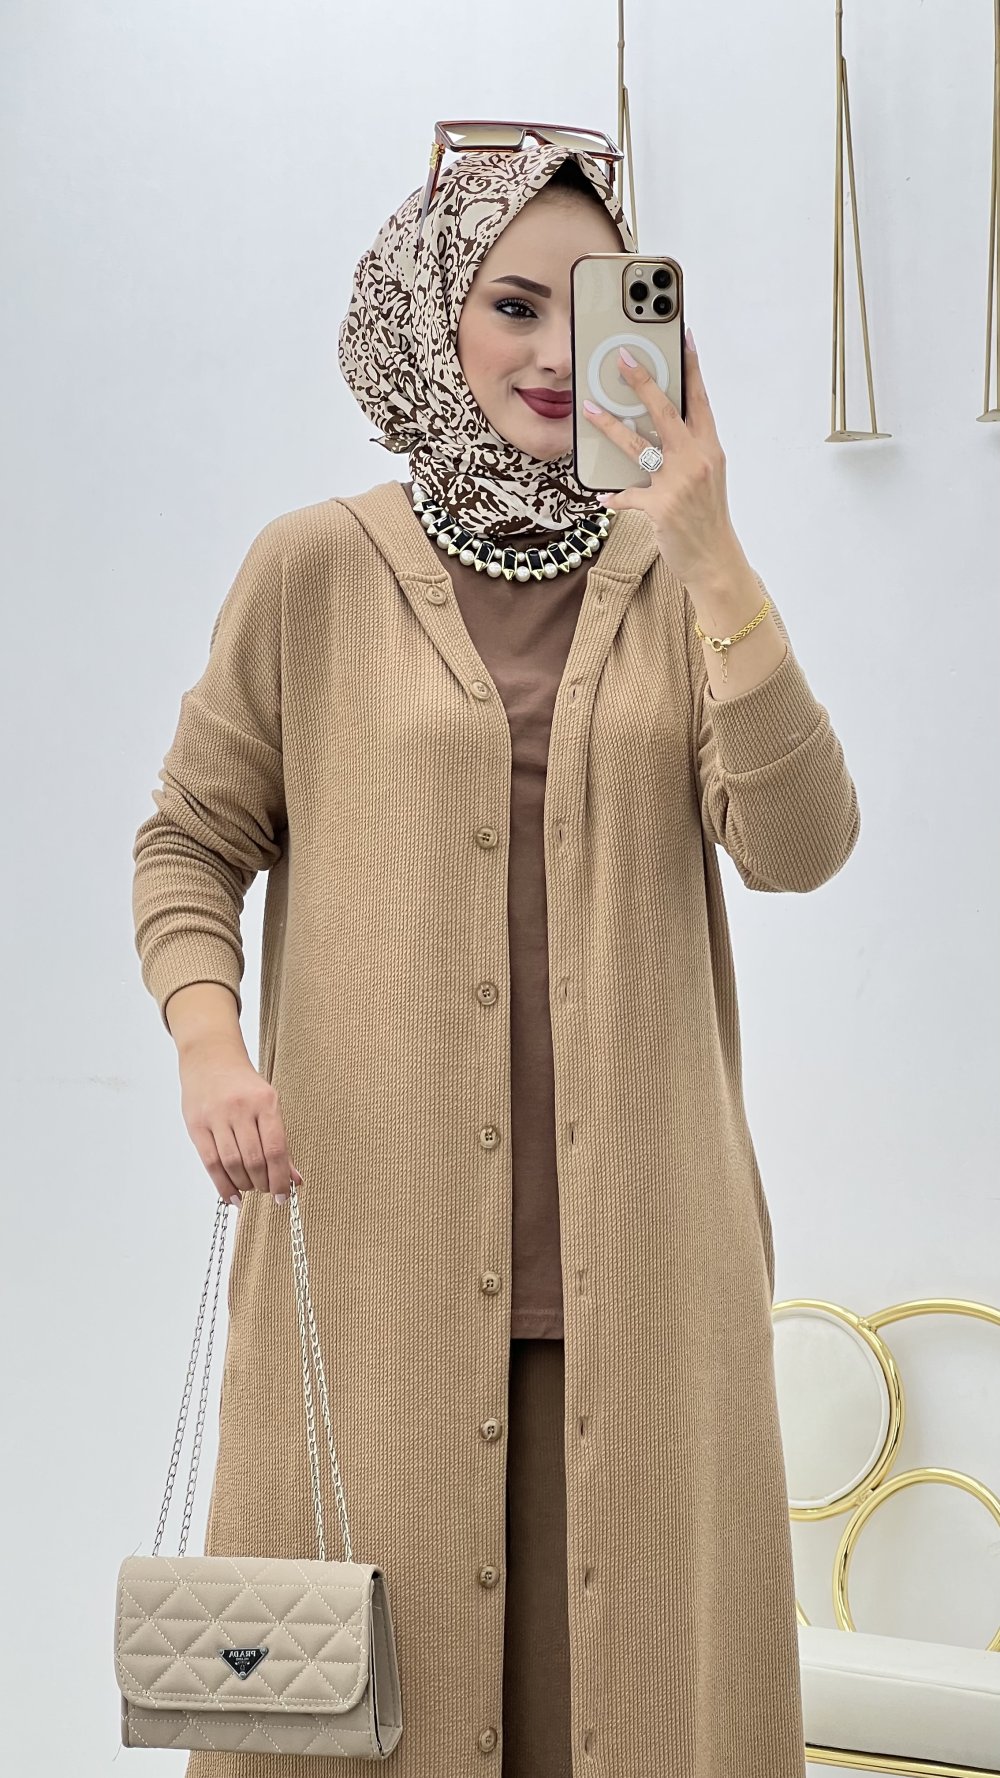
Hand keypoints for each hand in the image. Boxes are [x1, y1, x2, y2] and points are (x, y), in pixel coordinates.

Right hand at [178, 1033, 301, 1207]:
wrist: (210, 1058)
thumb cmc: (243, 1085)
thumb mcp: (268, 1105)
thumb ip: (280, 1143)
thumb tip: (295, 1180)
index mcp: (265, 1102)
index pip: (276, 1149)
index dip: (280, 1178)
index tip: (283, 1195)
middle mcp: (241, 1108)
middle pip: (254, 1160)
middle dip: (263, 1183)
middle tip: (267, 1190)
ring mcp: (217, 1116)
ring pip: (232, 1163)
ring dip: (244, 1184)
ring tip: (250, 1188)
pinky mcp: (197, 1125)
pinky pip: (211, 1162)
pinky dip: (223, 1184)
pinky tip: (232, 1195)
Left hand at [582, 331, 738, 585]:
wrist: (715, 561)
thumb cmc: (707, 517)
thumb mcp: (707, 476)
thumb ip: (688, 450)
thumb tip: (661, 430)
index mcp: (709, 448)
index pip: (700, 399)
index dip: (691, 367)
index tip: (683, 337)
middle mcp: (696, 460)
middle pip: (666, 411)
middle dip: (642, 381)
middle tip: (623, 358)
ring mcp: (678, 483)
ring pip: (638, 444)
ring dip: (610, 426)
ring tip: (589, 409)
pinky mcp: (661, 507)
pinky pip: (627, 494)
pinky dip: (614, 495)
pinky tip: (603, 495)